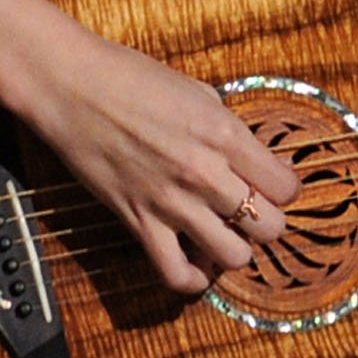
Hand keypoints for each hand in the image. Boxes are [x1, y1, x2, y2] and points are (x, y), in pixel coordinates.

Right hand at [12, 25, 301, 293]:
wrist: (71, 85)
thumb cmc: (131, 78)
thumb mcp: (198, 92)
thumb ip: (228, 129)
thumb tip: (250, 156)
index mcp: (226, 134)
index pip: (286, 187)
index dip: (284, 189)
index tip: (272, 186)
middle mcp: (206, 173)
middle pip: (269, 226)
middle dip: (267, 223)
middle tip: (251, 213)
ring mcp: (172, 202)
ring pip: (234, 256)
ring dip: (235, 250)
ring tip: (224, 236)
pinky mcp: (138, 222)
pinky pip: (176, 273)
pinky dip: (192, 278)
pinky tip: (196, 262)